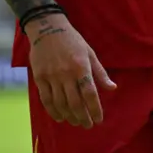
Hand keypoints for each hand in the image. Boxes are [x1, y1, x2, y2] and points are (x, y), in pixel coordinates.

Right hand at [24, 13, 116, 127]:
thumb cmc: (73, 41)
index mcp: (81, 67)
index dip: (94, 109)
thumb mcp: (90, 53)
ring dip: (69, 116)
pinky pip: (46, 99)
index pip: (90, 94)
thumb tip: (112, 88)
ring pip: (60, 103)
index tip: (99, 120)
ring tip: (76, 122)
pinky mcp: (39, 78)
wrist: (48, 28)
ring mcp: (51, 76)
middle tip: (87, 125)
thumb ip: (100, 73)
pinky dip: (53, 111)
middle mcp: (66, 74)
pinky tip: (60, 117)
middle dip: (82, 117)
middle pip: (75, 102)